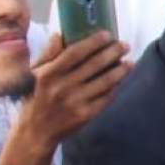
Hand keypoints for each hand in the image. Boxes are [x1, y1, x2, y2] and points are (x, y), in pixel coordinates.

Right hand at [15, 32, 129, 154]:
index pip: (75, 52)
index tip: (108, 34)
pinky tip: (120, 81)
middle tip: (125, 45)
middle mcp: (63, 87)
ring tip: (129, 63)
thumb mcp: (35, 74)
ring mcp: (75, 102)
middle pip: (94, 65)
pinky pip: (105, 98)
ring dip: (120, 70)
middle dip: (113, 52)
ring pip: (104, 81)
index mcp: (50, 73)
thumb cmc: (36, 97)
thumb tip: (59, 34)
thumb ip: (48, 54)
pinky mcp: (85, 115)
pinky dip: (114, 88)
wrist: (37, 130)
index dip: (93, 42)